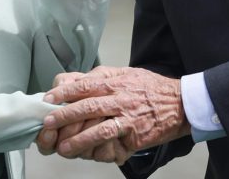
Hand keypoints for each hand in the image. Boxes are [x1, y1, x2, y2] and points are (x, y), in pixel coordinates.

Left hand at [42, 66, 190, 156]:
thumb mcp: (124, 73)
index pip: (84, 85)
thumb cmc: (150, 88)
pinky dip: (99, 150)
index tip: (48, 99)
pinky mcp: (136, 136)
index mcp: (115, 81)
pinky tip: (88, 155)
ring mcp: (128, 118)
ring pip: (99, 129)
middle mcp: (120, 98)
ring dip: (79, 139)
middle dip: (64, 115)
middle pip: (88, 107)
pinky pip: (115, 144)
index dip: (64, 92)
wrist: (180, 103)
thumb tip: (72, 80)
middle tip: (48, 123)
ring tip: (63, 147)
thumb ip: (99, 76)